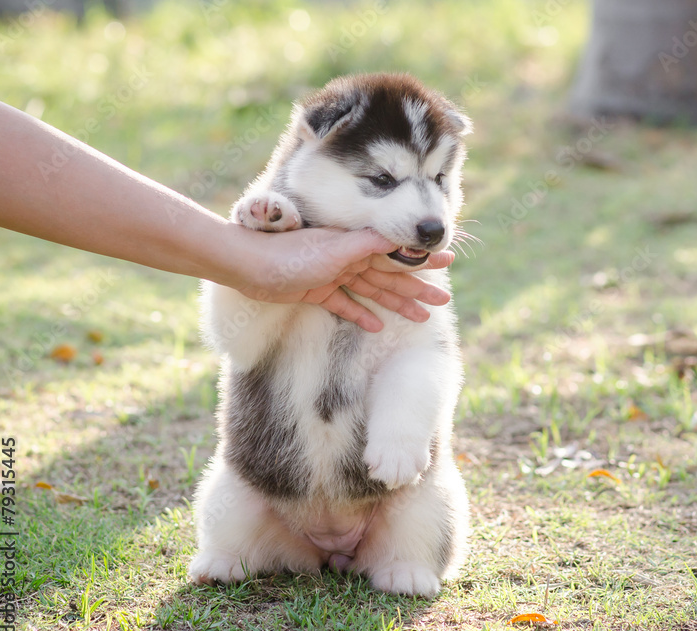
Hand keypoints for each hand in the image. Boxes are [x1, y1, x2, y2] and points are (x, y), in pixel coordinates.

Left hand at [236, 227, 454, 332]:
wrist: (249, 265)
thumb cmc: (292, 254)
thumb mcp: (338, 248)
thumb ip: (371, 242)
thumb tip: (404, 235)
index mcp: (356, 244)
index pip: (397, 253)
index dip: (422, 259)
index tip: (447, 259)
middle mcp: (348, 258)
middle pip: (390, 276)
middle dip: (417, 288)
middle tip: (443, 301)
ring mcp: (333, 275)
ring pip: (373, 292)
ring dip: (396, 305)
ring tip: (420, 319)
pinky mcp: (317, 292)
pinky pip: (345, 305)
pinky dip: (360, 315)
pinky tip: (376, 328)